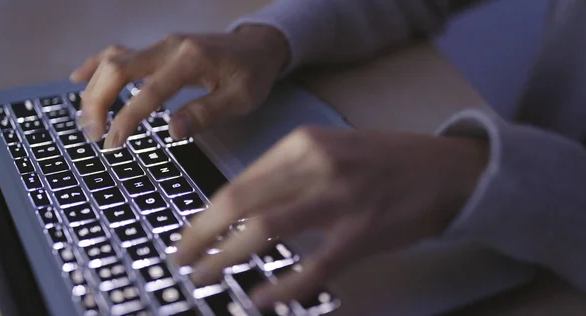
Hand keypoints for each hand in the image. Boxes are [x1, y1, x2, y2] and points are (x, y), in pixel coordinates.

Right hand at [70, 25, 289, 147]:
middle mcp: (170, 47)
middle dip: (98, 102)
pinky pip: (120, 52)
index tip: (113, 143)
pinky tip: (78, 79)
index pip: (149, 92)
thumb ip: (208, 113)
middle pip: (118, 68)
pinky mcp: (158, 48)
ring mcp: (161, 45)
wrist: (257, 46)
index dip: (127, 118)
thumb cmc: (252, 74)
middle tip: (93, 134)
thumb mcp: (242, 98)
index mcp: (191, 60)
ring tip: (87, 120)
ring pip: (114, 59)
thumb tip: (173, 131)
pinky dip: (96, 66)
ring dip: (94, 89)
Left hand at [171, 126, 488, 309]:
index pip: (239, 182)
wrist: (446, 169)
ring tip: (206, 277)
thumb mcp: (331, 150)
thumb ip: (288, 174)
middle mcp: (317, 165)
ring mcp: (340, 199)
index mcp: (304, 143)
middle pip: (241, 203)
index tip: (190, 236)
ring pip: (266, 230)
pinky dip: (282, 287)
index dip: (206, 214)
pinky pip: (312, 266)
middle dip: (202, 236)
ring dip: (227, 258)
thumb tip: (242, 210)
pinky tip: (260, 300)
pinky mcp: (363, 233)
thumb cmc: (384, 161)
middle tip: (183, 260)